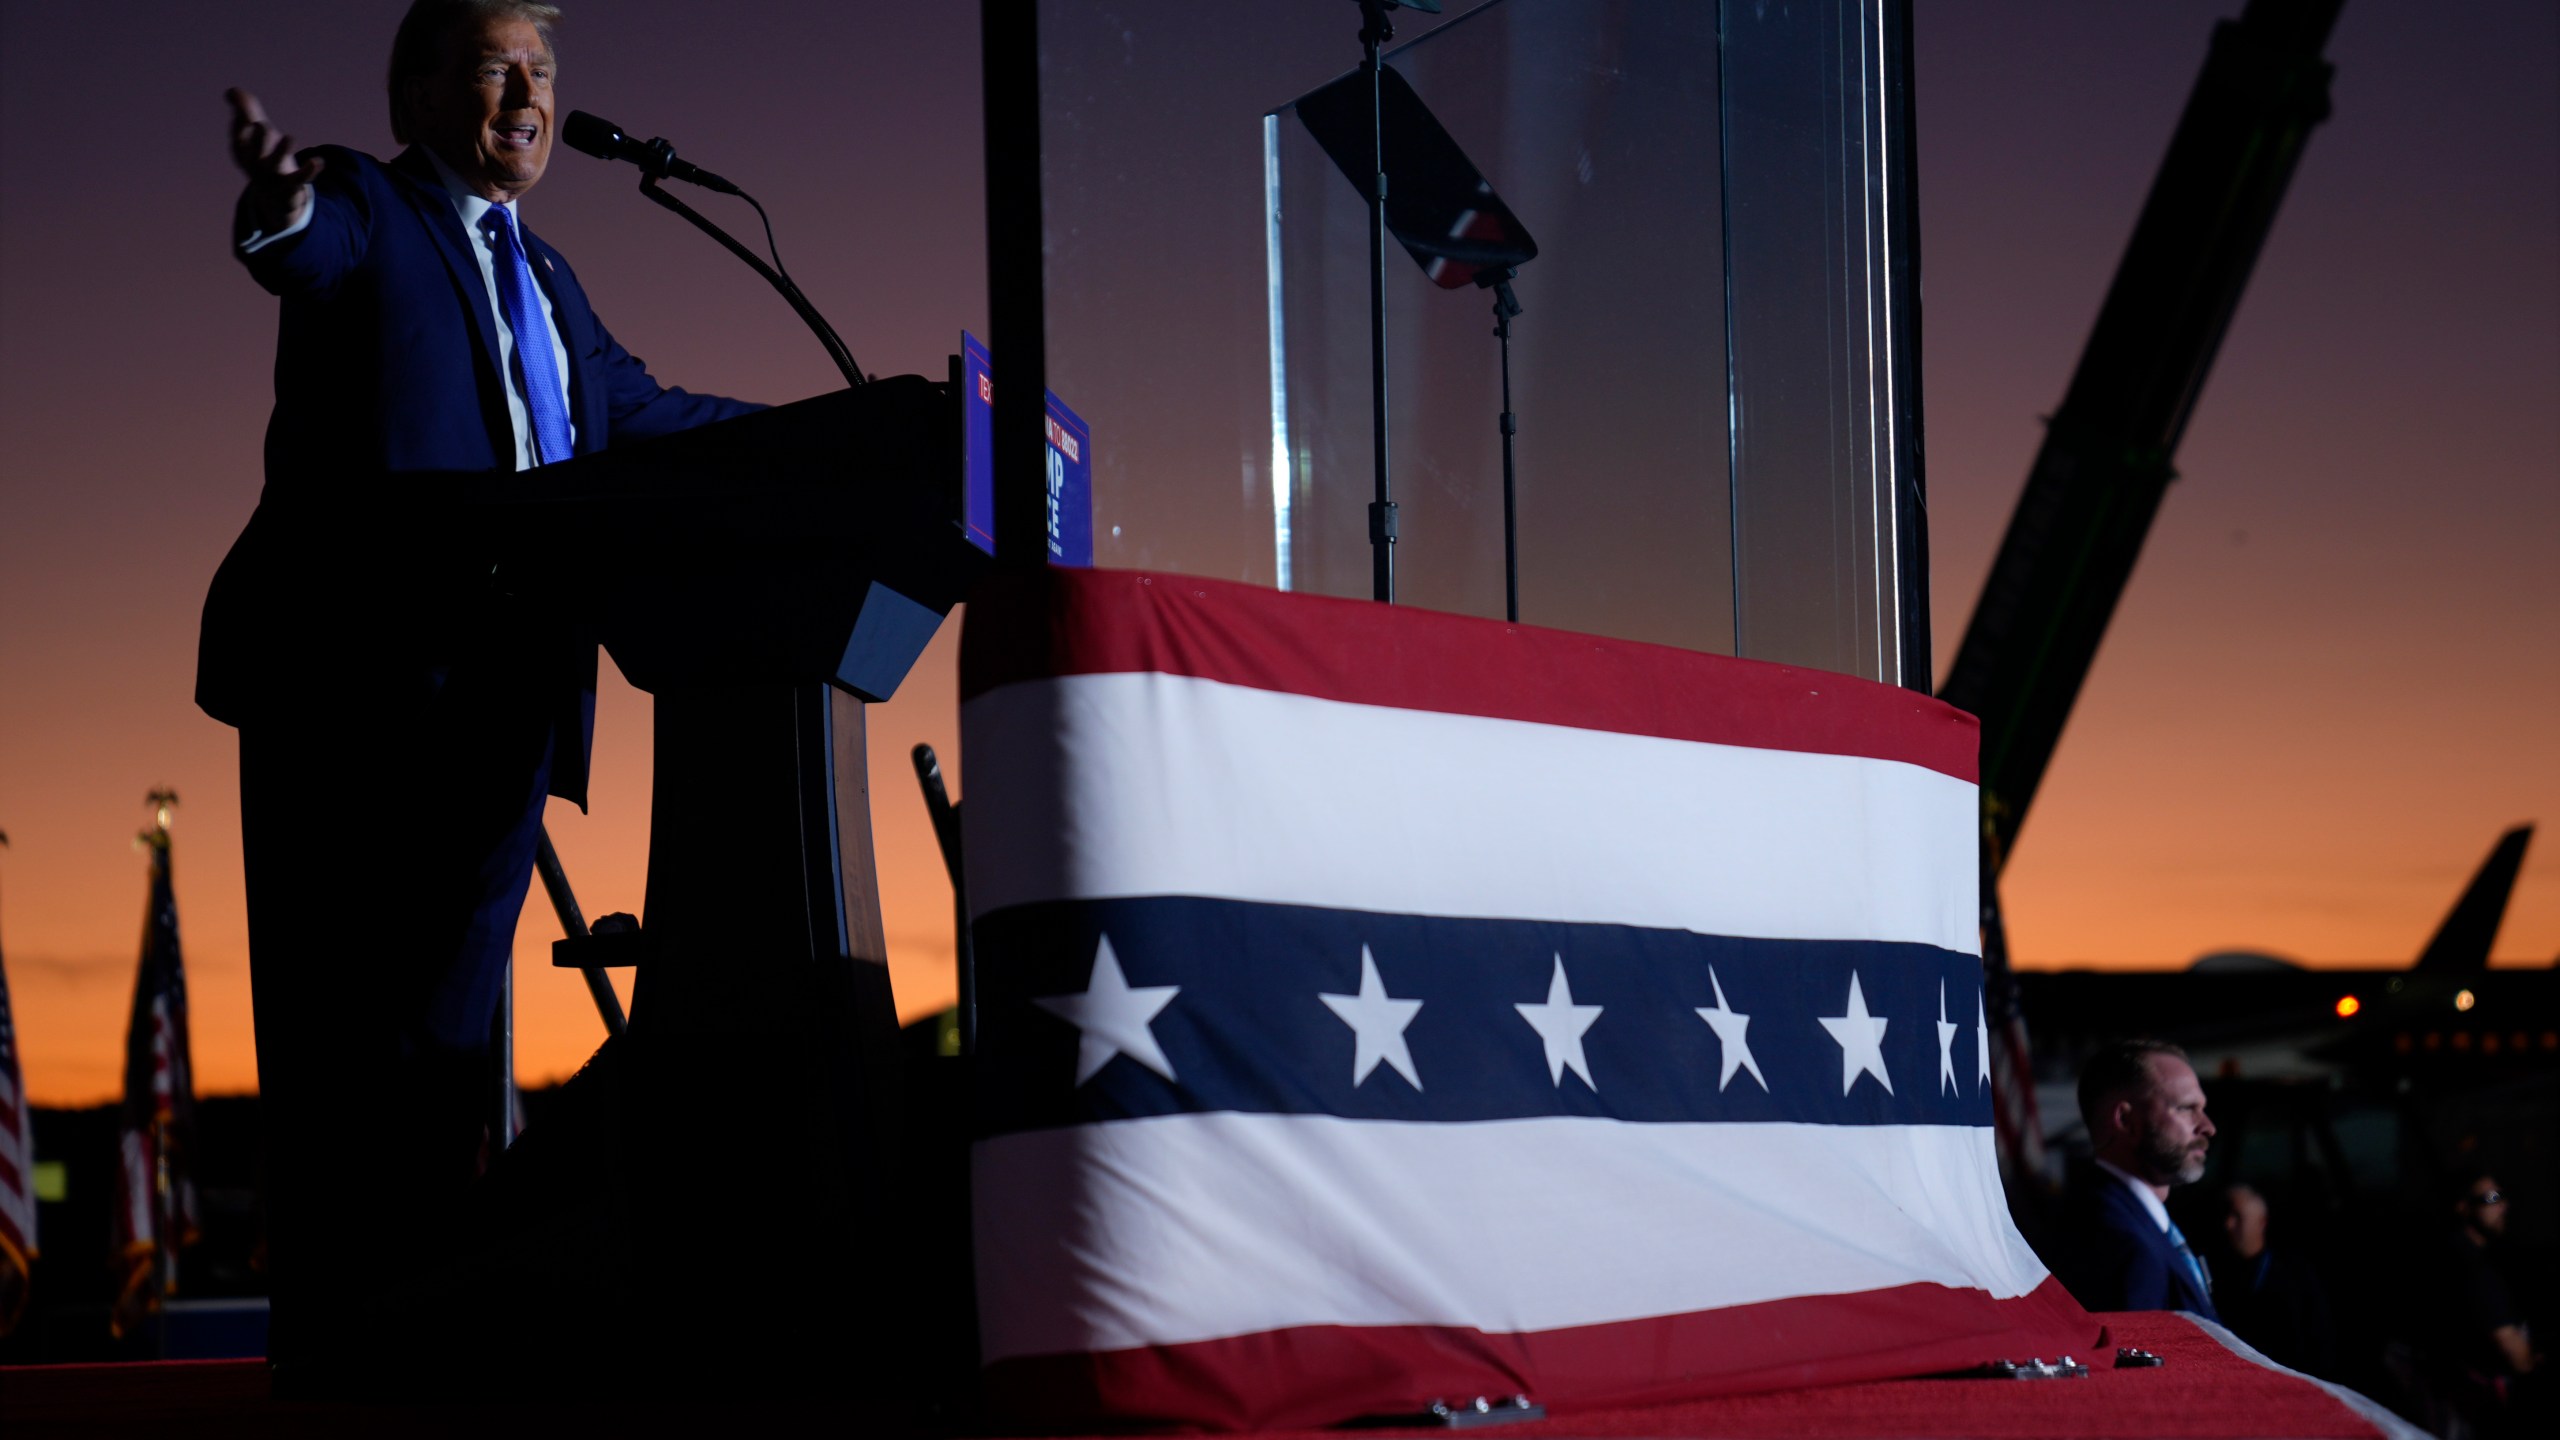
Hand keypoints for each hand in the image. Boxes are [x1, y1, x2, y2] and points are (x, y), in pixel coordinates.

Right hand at [226, 88, 324, 234]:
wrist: (275, 198)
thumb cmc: (264, 156)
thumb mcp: (256, 134)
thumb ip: (246, 110)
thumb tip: (232, 91)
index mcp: (243, 150)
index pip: (239, 135)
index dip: (240, 122)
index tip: (243, 105)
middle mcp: (254, 164)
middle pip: (254, 151)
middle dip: (257, 139)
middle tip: (261, 125)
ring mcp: (271, 177)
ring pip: (274, 164)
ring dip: (282, 151)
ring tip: (291, 137)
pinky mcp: (290, 187)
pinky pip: (300, 180)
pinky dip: (309, 171)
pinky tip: (319, 161)